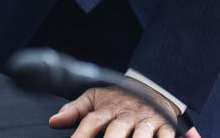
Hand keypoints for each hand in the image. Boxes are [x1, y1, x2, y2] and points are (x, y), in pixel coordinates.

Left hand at [48, 85, 177, 137]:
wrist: (152, 86)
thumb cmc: (119, 98)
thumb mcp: (95, 98)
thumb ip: (74, 110)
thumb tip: (53, 121)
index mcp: (108, 109)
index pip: (91, 122)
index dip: (81, 135)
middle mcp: (127, 115)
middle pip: (116, 131)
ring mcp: (146, 121)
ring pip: (142, 136)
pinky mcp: (165, 126)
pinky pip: (166, 137)